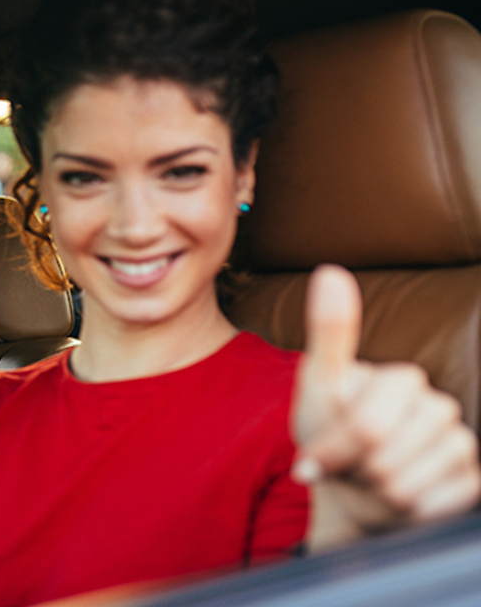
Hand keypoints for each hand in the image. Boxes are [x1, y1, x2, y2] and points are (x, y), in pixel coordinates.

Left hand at [291, 265, 480, 547]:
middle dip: (353, 470)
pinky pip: (431, 507)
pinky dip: (403, 511)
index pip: (363, 425)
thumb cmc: (330, 434)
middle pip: (383, 456)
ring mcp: (459, 446)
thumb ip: (329, 333)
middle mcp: (440, 409)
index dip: (332, 448)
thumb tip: (330, 270)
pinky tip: (399, 499)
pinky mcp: (471, 483)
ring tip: (370, 479)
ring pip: (406, 484)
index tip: (316, 454)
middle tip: (347, 465)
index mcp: (403, 381)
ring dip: (375, 492)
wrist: (350, 489)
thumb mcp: (318, 387)